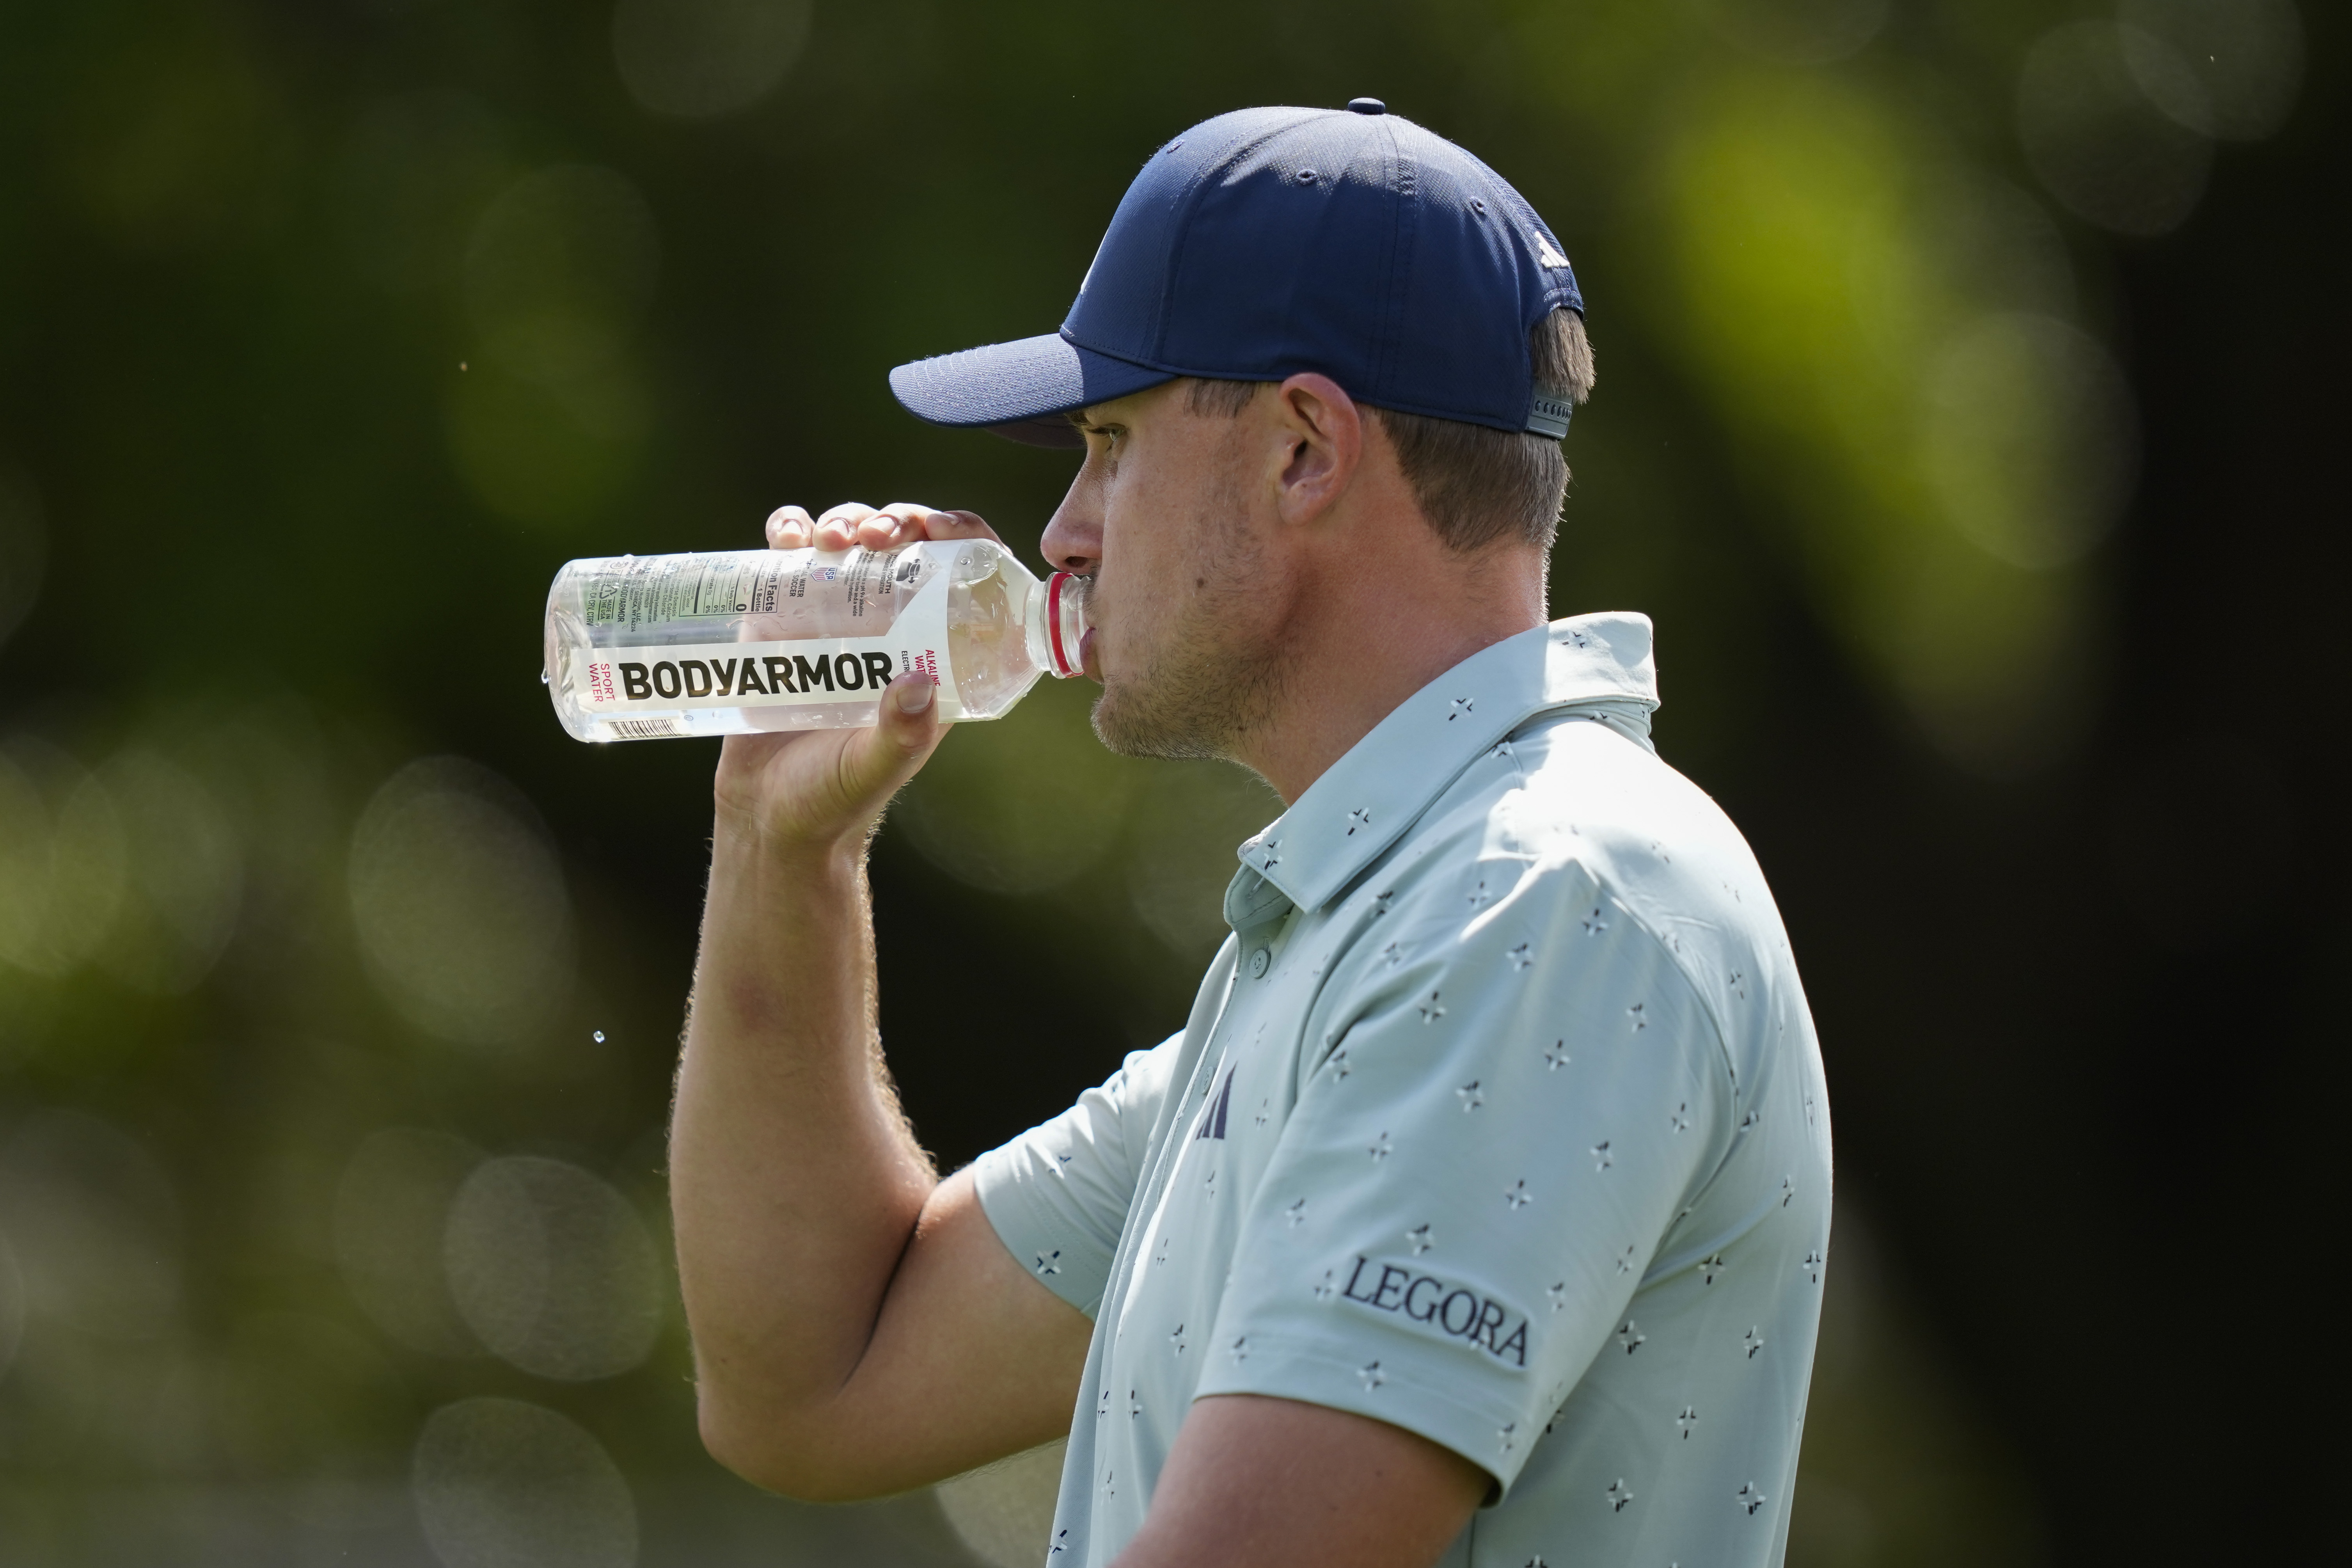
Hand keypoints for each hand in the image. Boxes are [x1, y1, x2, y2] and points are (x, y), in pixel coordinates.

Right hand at [713, 502, 1005, 853]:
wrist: (767, 814)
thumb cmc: (833, 800)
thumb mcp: (874, 770)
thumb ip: (899, 736)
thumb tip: (919, 684)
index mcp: (932, 656)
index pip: (968, 581)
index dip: (966, 539)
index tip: (942, 528)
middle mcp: (890, 629)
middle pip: (909, 548)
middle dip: (899, 521)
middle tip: (879, 533)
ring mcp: (836, 618)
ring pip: (853, 541)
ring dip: (848, 520)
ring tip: (834, 539)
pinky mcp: (783, 617)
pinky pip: (792, 558)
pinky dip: (791, 531)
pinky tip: (787, 535)